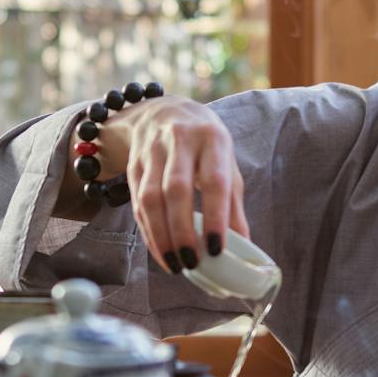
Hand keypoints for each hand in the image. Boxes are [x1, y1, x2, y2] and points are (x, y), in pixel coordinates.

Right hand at [115, 96, 249, 274]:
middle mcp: (180, 139)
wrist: (161, 111)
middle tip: (192, 262)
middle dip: (183, 231)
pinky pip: (137, 202)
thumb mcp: (225, 163)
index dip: (215, 217)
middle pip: (176, 190)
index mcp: (212, 138)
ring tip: (175, 264)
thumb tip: (244, 246)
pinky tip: (161, 251)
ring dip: (162, 236)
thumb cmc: (203, 143)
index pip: (214, 180)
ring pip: (150, 198)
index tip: (217, 250)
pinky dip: (149, 232)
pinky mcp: (133, 164)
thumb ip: (233, 203)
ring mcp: (151, 150)